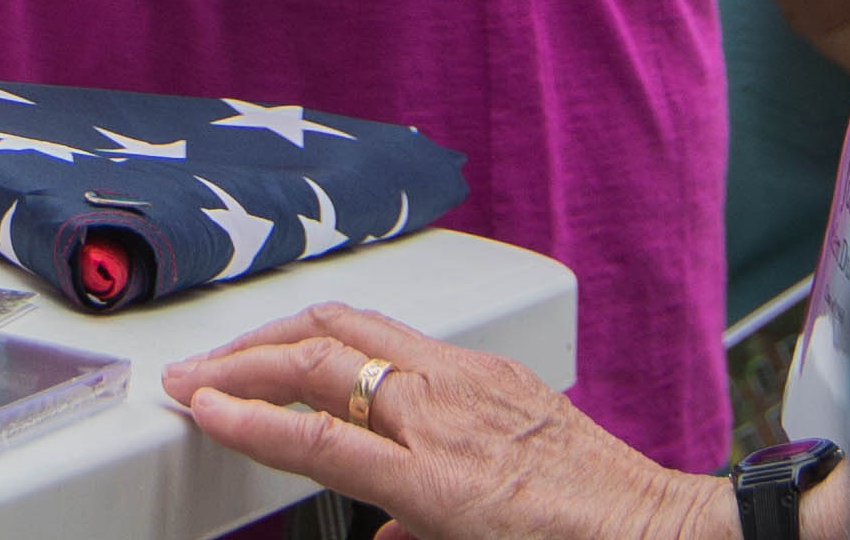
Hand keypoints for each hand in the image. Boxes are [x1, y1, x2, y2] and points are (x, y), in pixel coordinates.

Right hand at [160, 310, 719, 539]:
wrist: (652, 528)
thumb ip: (411, 535)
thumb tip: (382, 534)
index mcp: (432, 480)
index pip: (314, 436)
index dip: (247, 418)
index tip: (199, 406)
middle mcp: (444, 416)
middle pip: (321, 363)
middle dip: (246, 361)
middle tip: (198, 373)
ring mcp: (469, 382)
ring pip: (358, 330)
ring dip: (290, 334)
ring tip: (248, 347)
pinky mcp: (494, 367)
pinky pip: (407, 341)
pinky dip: (353, 341)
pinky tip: (339, 356)